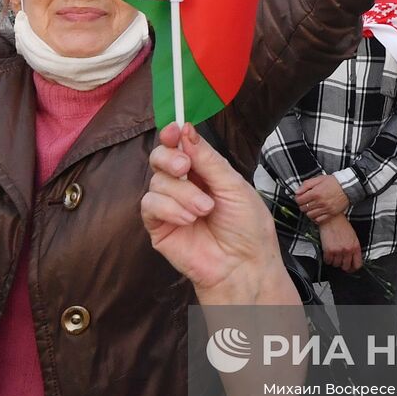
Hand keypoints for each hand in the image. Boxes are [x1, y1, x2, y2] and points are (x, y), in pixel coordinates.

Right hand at [141, 122, 292, 304]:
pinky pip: (149, 205)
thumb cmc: (247, 228)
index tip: (174, 129)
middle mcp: (183, 186)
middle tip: (185, 168)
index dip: (172, 135)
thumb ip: (208, 159)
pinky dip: (168, 208)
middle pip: (159, 157)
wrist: (244, 265)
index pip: (179, 146)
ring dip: (182, 194)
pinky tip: (188, 219)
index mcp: (203, 172)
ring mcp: (169, 206)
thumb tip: (186, 130)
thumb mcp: (233, 185)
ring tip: (205, 209)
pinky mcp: (158, 226)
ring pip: (156, 181)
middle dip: (169, 158)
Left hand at [295, 174, 349, 223]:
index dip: (297, 199)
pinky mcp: (331, 214)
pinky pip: (319, 220)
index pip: (299, 200)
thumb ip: (306, 184)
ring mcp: (326, 209)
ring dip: (308, 211)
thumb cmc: (334, 182)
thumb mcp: (319, 179)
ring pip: (310, 215)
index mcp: (316, 193)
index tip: (300, 197)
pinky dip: (315, 218)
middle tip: (305, 202)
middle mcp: (320, 202)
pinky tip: (316, 212)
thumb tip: (297, 191)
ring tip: (311, 207)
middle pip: (304, 208)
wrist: (347, 187)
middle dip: (302, 205)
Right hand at [319, 217, 362, 273]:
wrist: (332, 218)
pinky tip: (328, 253)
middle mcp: (348, 250)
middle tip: (340, 261)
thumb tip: (352, 258)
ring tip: (333, 254)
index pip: (357, 264)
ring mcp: (338, 251)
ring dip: (334, 261)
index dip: (353, 268)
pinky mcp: (329, 251)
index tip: (350, 268)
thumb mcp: (353, 236)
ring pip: (336, 265)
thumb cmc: (341, 225)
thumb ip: (354, 248)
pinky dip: (327, 259)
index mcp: (355, 247)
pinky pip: (328, 261)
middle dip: (342, 265)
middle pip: (346, 266)